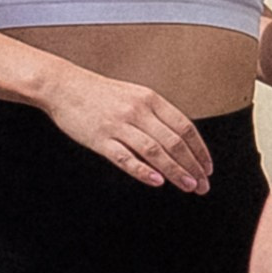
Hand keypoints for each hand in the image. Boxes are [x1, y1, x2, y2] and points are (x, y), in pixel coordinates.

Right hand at [41, 67, 212, 191]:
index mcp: (150, 99)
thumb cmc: (99, 93)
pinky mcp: (101, 139)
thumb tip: (177, 140)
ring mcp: (119, 125)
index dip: (199, 150)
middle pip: (174, 142)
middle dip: (192, 166)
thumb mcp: (134, 95)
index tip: (207, 168)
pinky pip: (126, 158)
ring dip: (175, 171)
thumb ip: (155, 115)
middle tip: (202, 184)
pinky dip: (144, 171)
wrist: (64, 86)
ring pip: (155, 152)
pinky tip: (157, 181)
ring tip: (188, 186)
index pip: (184, 127)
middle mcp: (138, 111)